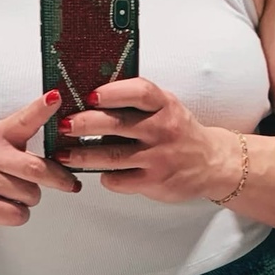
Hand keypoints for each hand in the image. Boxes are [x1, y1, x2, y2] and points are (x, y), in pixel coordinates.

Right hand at [0, 90, 81, 233]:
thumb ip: (28, 132)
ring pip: (30, 194)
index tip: (55, 98)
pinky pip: (18, 214)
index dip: (41, 109)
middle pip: (36, 168)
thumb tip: (61, 129)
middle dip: (58, 179)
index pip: (23, 119)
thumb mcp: (1, 141)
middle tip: (69, 183)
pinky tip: (7, 205)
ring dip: (31, 197)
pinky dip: (19, 213)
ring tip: (16, 192)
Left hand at [52, 78, 238, 203]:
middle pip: (117, 124)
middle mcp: (163, 129)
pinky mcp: (155, 181)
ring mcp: (159, 157)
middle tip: (63, 124)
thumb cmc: (179, 130)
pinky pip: (120, 180)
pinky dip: (105, 177)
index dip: (112, 92)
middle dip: (84, 124)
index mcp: (165, 104)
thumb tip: (91, 95)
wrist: (211, 163)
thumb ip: (137, 100)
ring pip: (112, 155)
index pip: (139, 92)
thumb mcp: (166, 106)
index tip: (89, 94)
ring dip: (83, 154)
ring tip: (64, 153)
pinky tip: (97, 172)